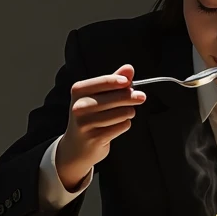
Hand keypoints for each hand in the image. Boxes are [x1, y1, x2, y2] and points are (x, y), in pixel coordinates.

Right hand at [56, 65, 145, 190]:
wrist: (76, 146)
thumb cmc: (89, 117)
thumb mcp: (96, 96)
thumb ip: (113, 81)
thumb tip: (129, 68)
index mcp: (79, 91)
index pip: (104, 81)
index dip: (119, 81)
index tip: (129, 82)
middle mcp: (79, 106)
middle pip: (116, 97)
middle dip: (131, 97)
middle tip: (140, 97)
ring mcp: (85, 123)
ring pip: (121, 113)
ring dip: (129, 112)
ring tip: (126, 113)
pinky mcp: (95, 137)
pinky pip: (121, 126)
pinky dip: (124, 124)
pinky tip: (119, 125)